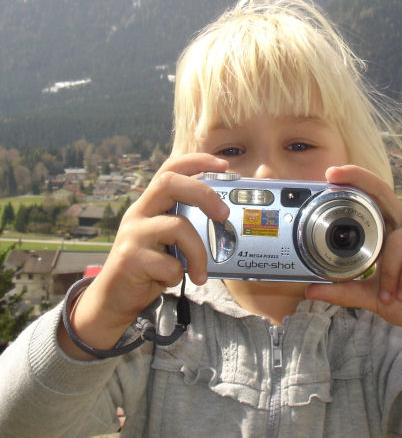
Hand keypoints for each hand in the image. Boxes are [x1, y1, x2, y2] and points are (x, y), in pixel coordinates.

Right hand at [58, 154, 228, 358]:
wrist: (114, 299)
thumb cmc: (150, 267)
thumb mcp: (167, 241)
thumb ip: (187, 227)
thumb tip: (228, 222)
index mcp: (150, 205)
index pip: (170, 169)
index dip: (196, 161)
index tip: (223, 166)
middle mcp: (138, 213)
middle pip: (169, 183)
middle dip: (203, 193)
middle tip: (223, 214)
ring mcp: (133, 234)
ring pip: (177, 227)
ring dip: (198, 253)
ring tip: (201, 272)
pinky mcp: (130, 259)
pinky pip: (170, 264)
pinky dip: (179, 275)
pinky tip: (170, 281)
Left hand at [306, 165, 401, 369]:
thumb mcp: (370, 297)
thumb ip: (344, 291)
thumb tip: (310, 290)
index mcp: (388, 233)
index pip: (370, 201)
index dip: (353, 184)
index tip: (329, 176)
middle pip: (383, 192)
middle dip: (358, 179)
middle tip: (333, 175)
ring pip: (398, 240)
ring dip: (389, 273)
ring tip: (390, 295)